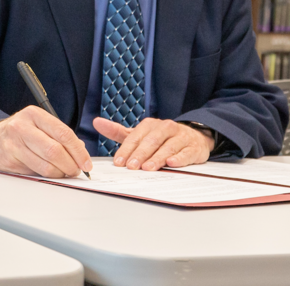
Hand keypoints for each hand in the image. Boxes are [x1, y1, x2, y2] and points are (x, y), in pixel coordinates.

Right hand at [0, 106, 91, 177]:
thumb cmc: (20, 133)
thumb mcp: (38, 125)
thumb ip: (60, 135)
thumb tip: (81, 152)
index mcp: (34, 114)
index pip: (63, 133)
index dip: (78, 151)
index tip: (86, 163)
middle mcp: (22, 127)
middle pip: (55, 150)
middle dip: (70, 165)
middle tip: (76, 171)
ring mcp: (14, 144)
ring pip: (46, 165)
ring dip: (60, 173)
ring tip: (64, 173)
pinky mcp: (9, 160)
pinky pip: (35, 173)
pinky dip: (46, 176)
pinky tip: (49, 173)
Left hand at [93, 117, 213, 170]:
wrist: (193, 137)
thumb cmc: (161, 138)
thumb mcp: (140, 134)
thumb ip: (118, 131)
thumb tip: (96, 122)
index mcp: (150, 125)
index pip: (135, 138)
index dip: (126, 150)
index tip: (118, 162)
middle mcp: (166, 128)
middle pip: (151, 142)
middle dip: (140, 155)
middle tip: (131, 167)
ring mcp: (181, 137)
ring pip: (167, 147)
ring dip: (157, 158)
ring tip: (147, 168)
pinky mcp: (193, 147)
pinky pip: (186, 153)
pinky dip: (179, 158)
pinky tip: (171, 163)